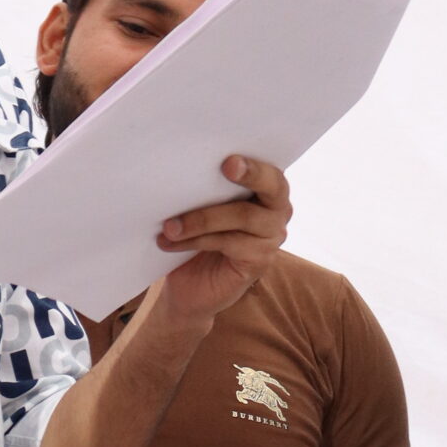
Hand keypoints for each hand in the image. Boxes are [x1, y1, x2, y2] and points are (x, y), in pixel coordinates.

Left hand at [153, 155, 291, 327]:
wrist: (189, 287)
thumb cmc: (195, 235)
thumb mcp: (200, 204)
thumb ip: (206, 184)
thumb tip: (185, 162)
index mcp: (267, 186)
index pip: (269, 166)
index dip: (255, 162)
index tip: (231, 158)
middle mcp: (277, 209)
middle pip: (272, 187)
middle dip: (250, 174)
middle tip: (226, 166)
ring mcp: (272, 237)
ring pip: (242, 216)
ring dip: (202, 218)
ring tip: (169, 226)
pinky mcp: (259, 261)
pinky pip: (229, 242)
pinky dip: (196, 240)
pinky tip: (170, 243)